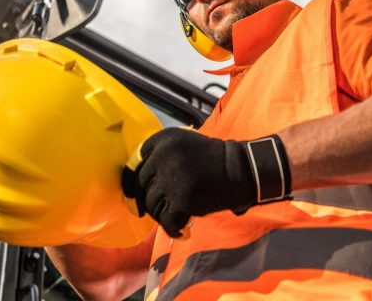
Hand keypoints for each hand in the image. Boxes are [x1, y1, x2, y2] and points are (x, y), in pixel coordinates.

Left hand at [122, 127, 290, 237]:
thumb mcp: (182, 145)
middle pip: (140, 187)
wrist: (240, 169)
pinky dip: (174, 229)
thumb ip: (159, 157)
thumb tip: (133, 186)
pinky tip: (183, 231)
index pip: (133, 165)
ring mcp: (172, 177)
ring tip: (176, 216)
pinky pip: (168, 222)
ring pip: (152, 206)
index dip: (131, 184)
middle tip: (154, 211)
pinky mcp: (183, 198)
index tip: (133, 195)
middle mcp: (163, 155)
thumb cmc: (210, 160)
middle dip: (145, 203)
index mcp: (162, 140)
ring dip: (162, 216)